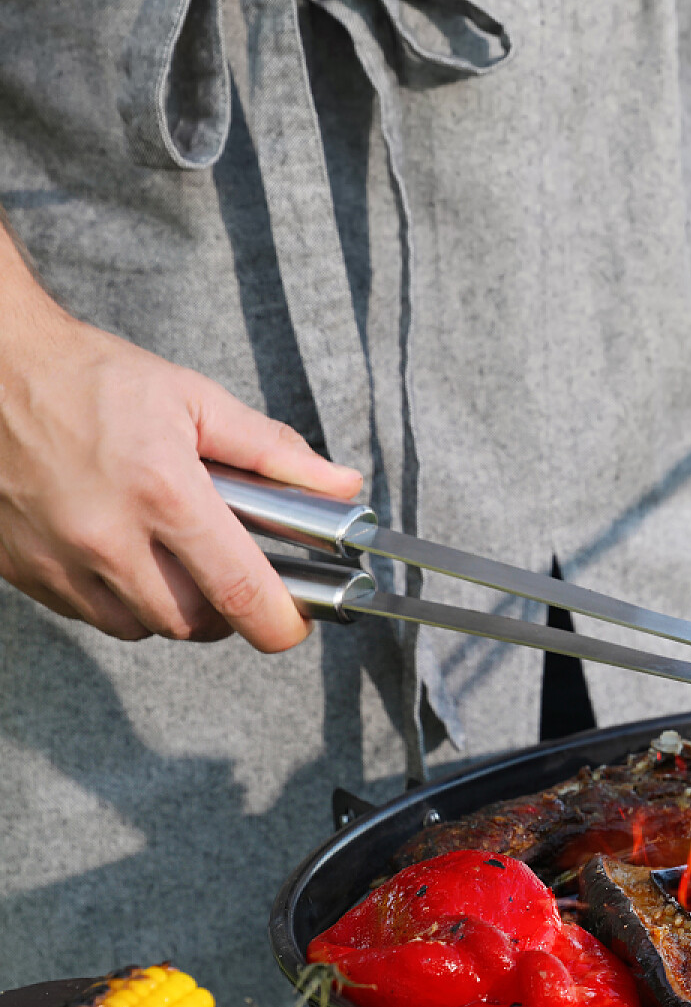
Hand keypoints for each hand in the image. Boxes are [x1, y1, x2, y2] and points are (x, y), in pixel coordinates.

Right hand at [0, 287, 362, 650]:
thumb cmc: (94, 380)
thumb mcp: (196, 400)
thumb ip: (274, 452)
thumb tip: (342, 485)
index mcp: (163, 492)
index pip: (238, 590)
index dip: (279, 623)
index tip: (294, 624)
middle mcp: (107, 536)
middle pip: (191, 622)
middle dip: (226, 613)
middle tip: (235, 579)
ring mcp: (59, 559)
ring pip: (139, 627)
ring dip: (173, 610)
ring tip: (179, 562)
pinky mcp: (24, 570)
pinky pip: (90, 615)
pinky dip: (120, 602)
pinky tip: (128, 557)